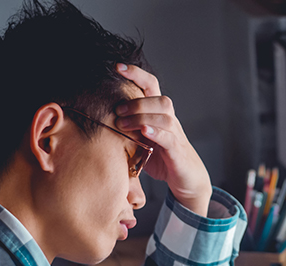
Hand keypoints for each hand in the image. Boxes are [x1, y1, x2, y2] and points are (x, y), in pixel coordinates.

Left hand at [115, 64, 211, 216]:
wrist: (188, 180)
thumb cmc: (162, 159)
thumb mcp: (141, 142)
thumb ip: (126, 130)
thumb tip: (97, 122)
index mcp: (159, 115)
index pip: (151, 86)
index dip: (136, 74)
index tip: (116, 67)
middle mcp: (170, 121)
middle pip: (160, 99)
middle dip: (137, 101)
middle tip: (117, 110)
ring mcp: (176, 136)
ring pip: (165, 116)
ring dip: (142, 117)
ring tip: (123, 124)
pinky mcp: (178, 152)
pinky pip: (169, 138)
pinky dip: (156, 133)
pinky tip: (144, 132)